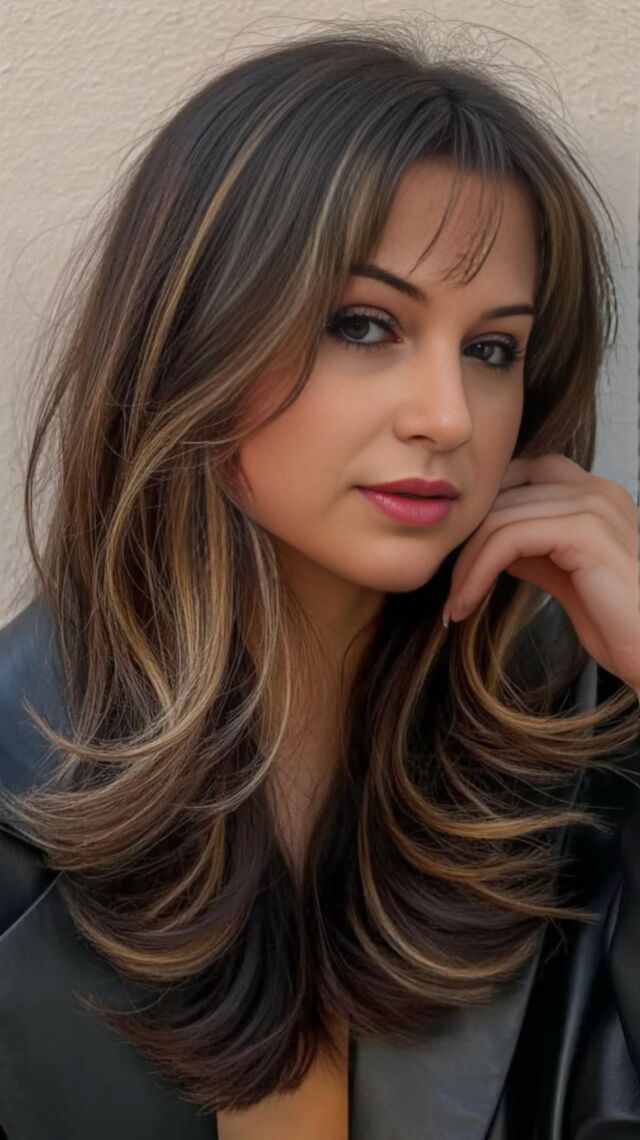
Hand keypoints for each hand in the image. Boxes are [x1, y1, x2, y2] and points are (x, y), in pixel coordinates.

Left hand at [442, 454, 639, 695]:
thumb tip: (487, 539)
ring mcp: (593, 505)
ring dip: (466, 567)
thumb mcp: (563, 574)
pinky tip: (468, 603)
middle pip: (503, 496)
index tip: (463, 560)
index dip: (485, 512)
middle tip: (451, 591)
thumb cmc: (616, 621)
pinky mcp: (584, 531)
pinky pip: (508, 540)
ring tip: (456, 605)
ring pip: (498, 519)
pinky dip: (477, 573)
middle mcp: (597, 489)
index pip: (520, 474)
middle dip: (467, 545)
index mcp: (595, 493)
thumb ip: (532, 547)